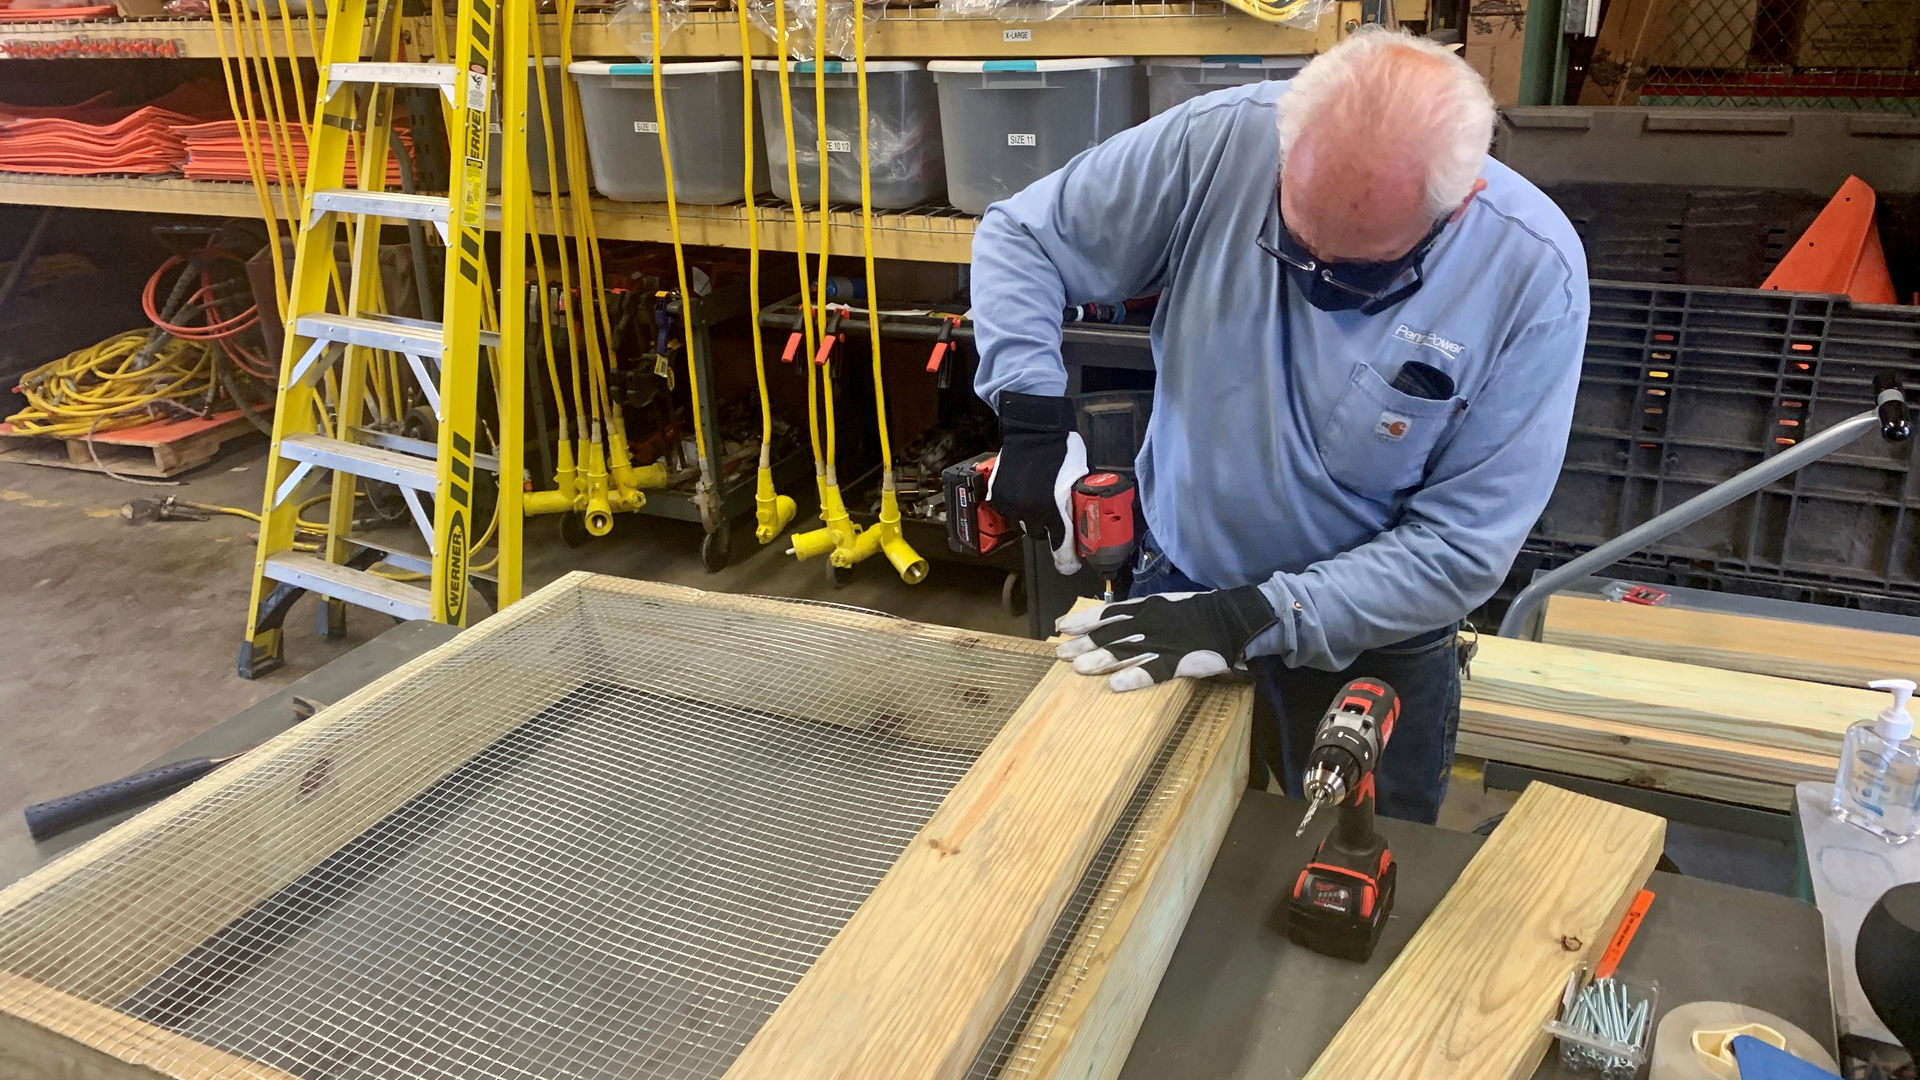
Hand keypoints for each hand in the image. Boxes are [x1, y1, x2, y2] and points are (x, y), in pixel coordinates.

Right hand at [987, 392, 1086, 575]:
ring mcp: (1011, 505)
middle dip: (1049, 528)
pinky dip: (1014, 508)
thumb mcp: (1079, 478)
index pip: (1061, 547)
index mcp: (1054, 510)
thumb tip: (1084, 517)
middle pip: (1041, 535)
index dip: (1068, 560)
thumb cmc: (1061, 448)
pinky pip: (1007, 512)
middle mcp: (1030, 512)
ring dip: (1030, 518)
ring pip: (1022, 525)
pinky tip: (1023, 495)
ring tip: (1037, 501)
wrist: (1034, 428)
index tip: (1071, 565)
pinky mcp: (997, 496)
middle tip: (1055, 515)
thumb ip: (1077, 502)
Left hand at [1055, 586, 1277, 691]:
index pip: (1107, 614)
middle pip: (1108, 635)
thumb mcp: (1167, 605)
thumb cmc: (1199, 611)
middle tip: (1060, 654)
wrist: (1233, 617)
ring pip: (1123, 652)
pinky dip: (1134, 677)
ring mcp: (1162, 643)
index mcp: (1146, 608)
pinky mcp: (1178, 662)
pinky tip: (1116, 686)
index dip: (1082, 621)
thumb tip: (1118, 621)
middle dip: (1081, 644)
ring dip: (1099, 660)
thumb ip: (1144, 614)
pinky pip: (1153, 671)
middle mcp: (1149, 624)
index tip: (1061, 628)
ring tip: (1078, 668)